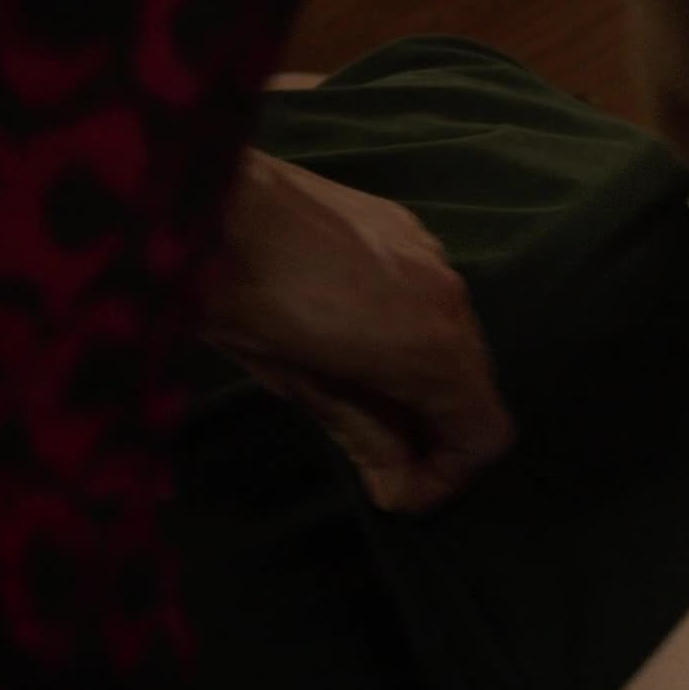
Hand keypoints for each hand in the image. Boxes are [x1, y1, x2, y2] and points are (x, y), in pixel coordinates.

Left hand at [203, 149, 513, 511]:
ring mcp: (430, 251)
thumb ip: (365, 436)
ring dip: (420, 374)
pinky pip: (428, 293)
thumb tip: (397, 488)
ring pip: (453, 335)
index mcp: (434, 348)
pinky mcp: (403, 224)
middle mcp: (451, 296)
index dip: (451, 476)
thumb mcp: (301, 385)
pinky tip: (353, 329)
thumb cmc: (244, 301)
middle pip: (474, 383)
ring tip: (358, 388)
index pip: (485, 432)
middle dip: (435, 426)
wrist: (203, 197)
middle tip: (381, 454)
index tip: (403, 492)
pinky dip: (407, 327)